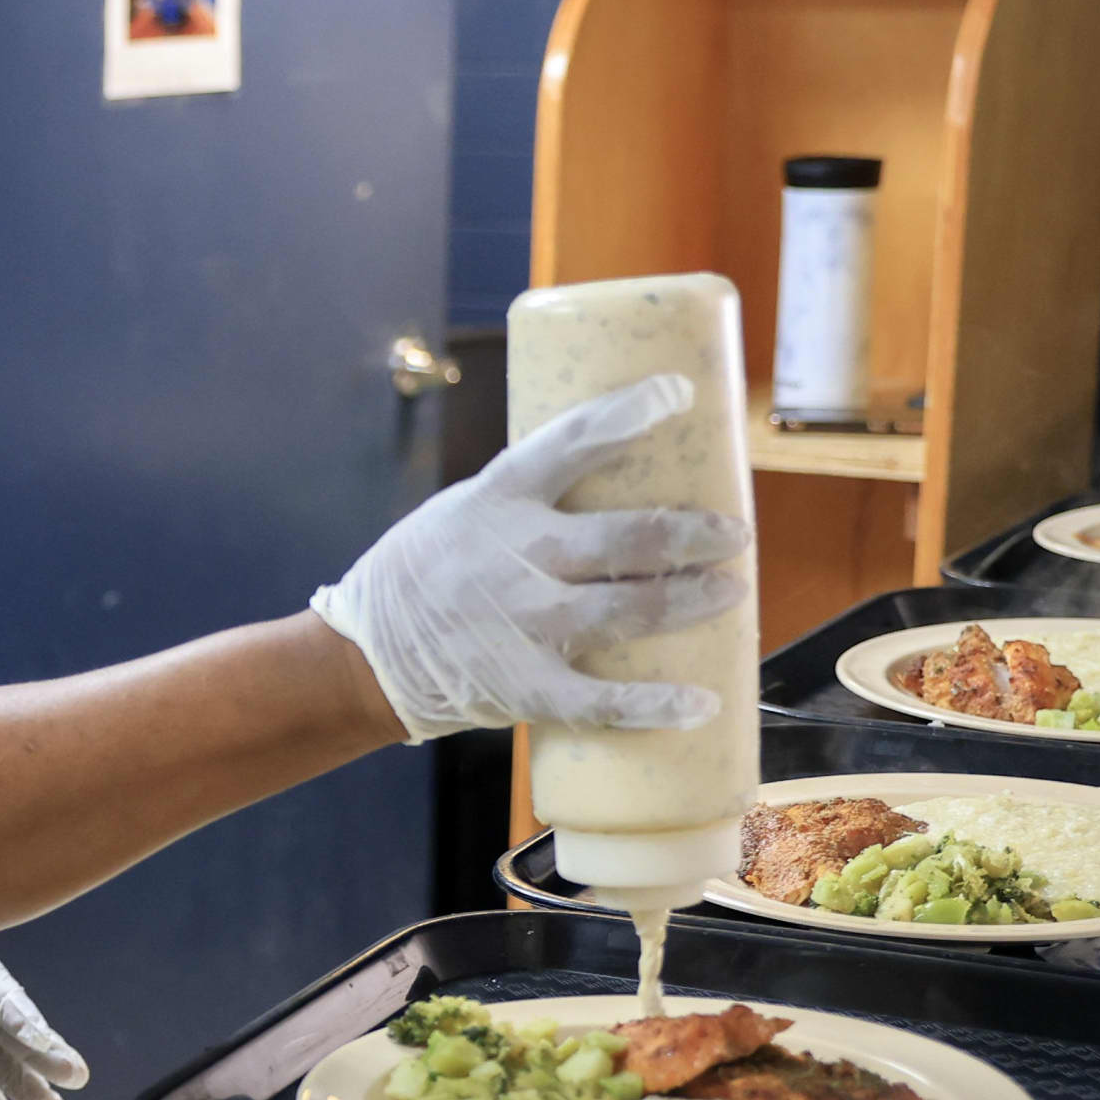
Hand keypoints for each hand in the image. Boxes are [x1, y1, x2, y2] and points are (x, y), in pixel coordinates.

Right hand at [310, 371, 749, 741]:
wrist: (365, 655)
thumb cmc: (426, 571)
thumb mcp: (466, 510)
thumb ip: (534, 501)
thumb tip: (630, 480)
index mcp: (498, 499)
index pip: (571, 440)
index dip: (630, 413)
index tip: (679, 394)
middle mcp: (514, 556)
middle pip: (625, 537)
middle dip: (693, 533)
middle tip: (734, 534)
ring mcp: (521, 623)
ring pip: (628, 608)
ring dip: (691, 599)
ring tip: (730, 589)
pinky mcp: (523, 685)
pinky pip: (600, 700)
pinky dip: (655, 705)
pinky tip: (699, 702)